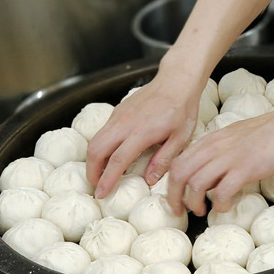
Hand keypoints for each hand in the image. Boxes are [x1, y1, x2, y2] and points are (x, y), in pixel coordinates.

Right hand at [86, 74, 199, 197]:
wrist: (177, 81)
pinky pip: (102, 131)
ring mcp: (119, 116)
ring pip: (95, 140)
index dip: (107, 179)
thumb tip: (149, 180)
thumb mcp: (181, 138)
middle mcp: (125, 123)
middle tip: (96, 186)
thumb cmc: (182, 109)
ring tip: (99, 174)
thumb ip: (164, 160)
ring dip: (93, 159)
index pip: (117, 160)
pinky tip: (109, 155)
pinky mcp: (118, 111)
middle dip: (91, 171)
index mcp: (142, 132)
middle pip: (96, 150)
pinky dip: (99, 146)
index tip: (101, 193)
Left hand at [167, 107, 273, 215]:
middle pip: (179, 174)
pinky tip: (225, 207)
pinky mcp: (244, 168)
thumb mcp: (233, 138)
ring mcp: (228, 158)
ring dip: (195, 203)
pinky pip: (222, 191)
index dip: (171, 184)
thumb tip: (211, 176)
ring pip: (196, 184)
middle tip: (180, 210)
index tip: (175, 198)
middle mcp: (214, 148)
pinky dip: (220, 204)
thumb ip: (219, 153)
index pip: (178, 162)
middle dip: (175, 197)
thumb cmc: (267, 133)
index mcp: (210, 141)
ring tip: (203, 211)